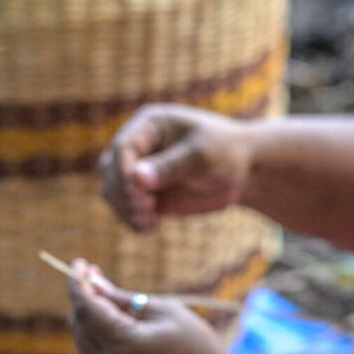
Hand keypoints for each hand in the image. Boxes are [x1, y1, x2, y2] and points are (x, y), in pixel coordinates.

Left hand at [66, 259, 243, 353]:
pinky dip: (97, 342)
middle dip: (83, 300)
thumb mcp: (166, 313)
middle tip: (93, 278)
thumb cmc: (198, 350)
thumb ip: (125, 299)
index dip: (79, 284)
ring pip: (84, 345)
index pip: (87, 308)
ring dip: (89, 321)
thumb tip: (95, 285)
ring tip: (107, 301)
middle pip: (80, 326)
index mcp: (124, 345)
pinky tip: (115, 330)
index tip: (80, 263)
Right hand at [99, 104, 254, 231]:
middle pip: (109, 171)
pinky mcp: (147, 194)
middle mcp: (139, 146)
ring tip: (150, 221)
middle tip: (147, 209)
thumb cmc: (226, 153)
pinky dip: (133, 220)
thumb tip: (137, 177)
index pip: (122, 148)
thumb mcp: (202, 155)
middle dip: (123, 193)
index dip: (123, 172)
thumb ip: (170, 166)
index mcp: (149, 125)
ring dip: (125, 210)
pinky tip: (150, 228)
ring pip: (113, 192)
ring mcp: (140, 171)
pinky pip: (128, 209)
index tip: (137, 194)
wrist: (244, 171)